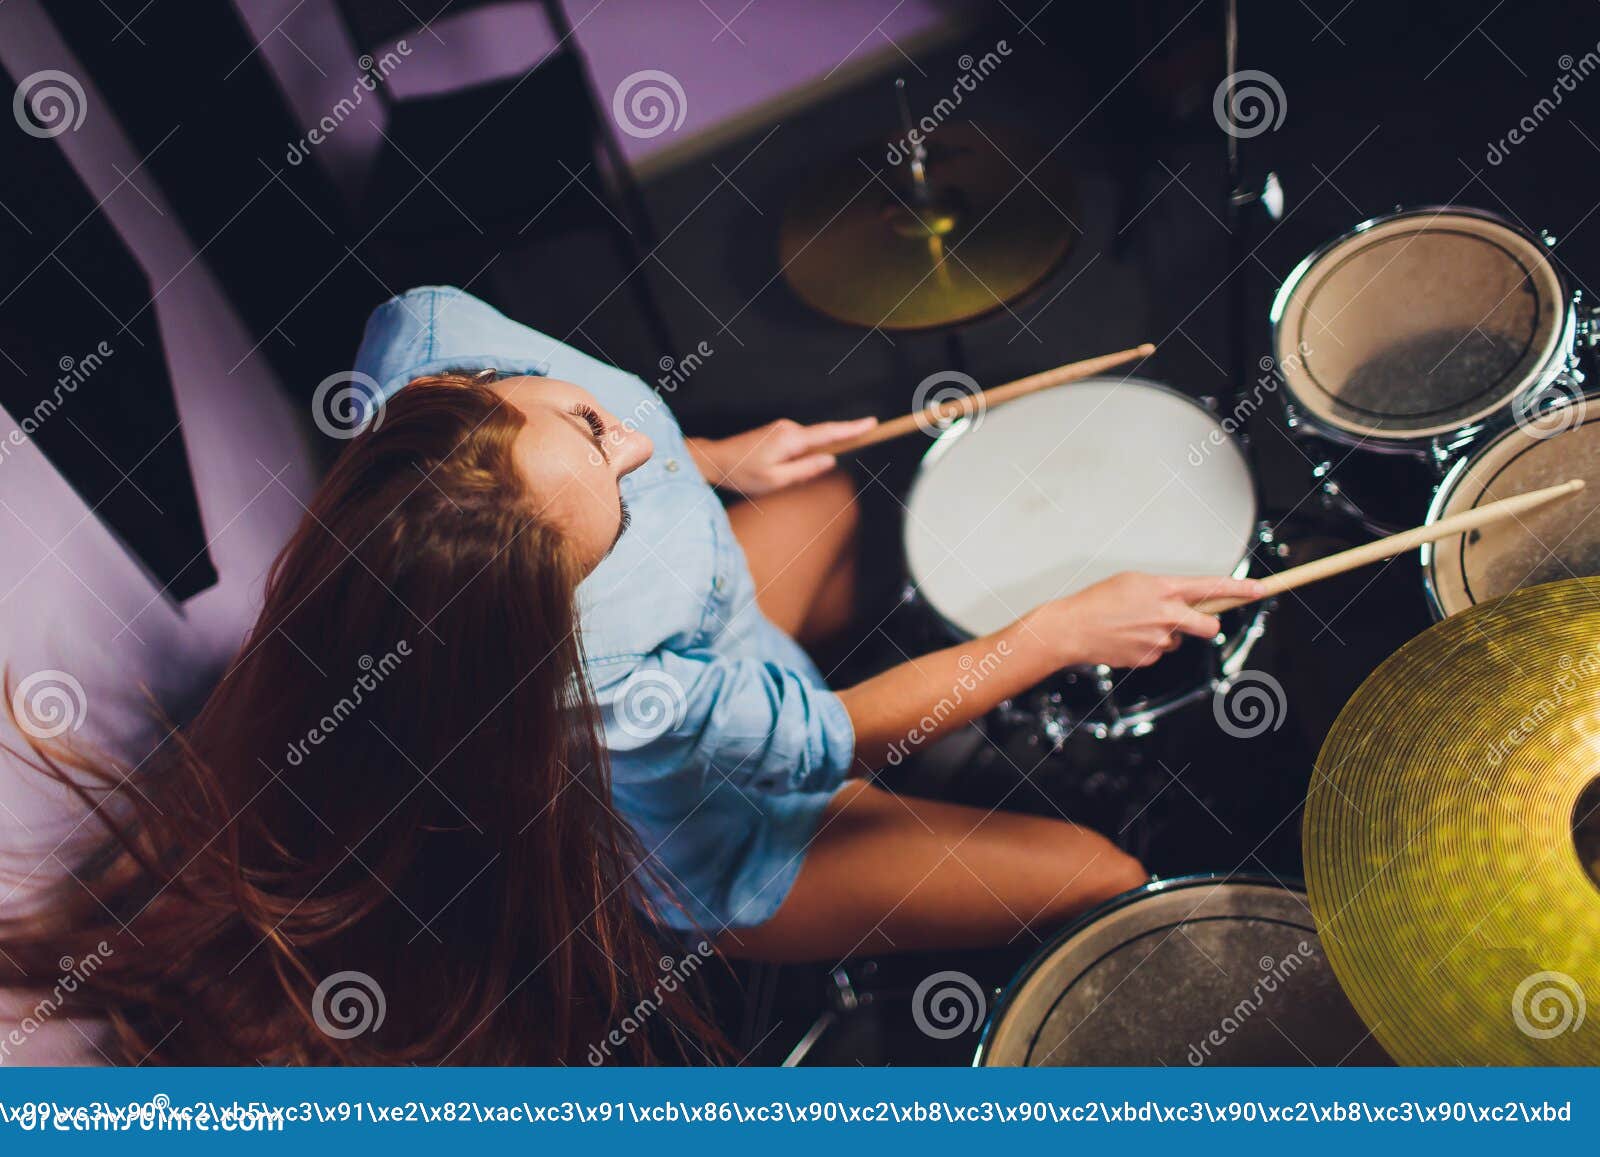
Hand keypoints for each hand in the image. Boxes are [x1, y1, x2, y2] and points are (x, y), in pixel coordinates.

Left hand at [687, 417, 877, 496]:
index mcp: (791, 439)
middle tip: (837, 456)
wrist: (716, 460)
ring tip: (781, 476)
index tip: (874, 423)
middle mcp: (789, 428)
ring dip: (811, 458)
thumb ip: (805, 470)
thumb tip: (830, 459)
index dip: (854, 429)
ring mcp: (784, 428)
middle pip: (824, 437)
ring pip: (810, 444)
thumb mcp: (775, 481)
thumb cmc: (742, 474)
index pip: (830, 433)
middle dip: (836, 446)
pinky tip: (782, 470)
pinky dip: (804, 454)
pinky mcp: (779, 432)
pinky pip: (801, 444)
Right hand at [1020, 572, 1265, 669]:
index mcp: (1164, 588)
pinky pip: (1160, 652)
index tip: (1261, 589)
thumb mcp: (1134, 581)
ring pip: (1179, 640)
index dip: (1240, 589)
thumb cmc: (1098, 601)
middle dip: (1207, 626)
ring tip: (1136, 627)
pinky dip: (1148, 647)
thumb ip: (1164, 589)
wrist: (1072, 629)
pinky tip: (1128, 639)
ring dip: (1166, 635)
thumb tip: (1183, 599)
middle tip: (1192, 622)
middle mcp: (1167, 614)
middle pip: (1208, 625)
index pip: (1211, 587)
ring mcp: (1160, 639)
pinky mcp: (1150, 657)